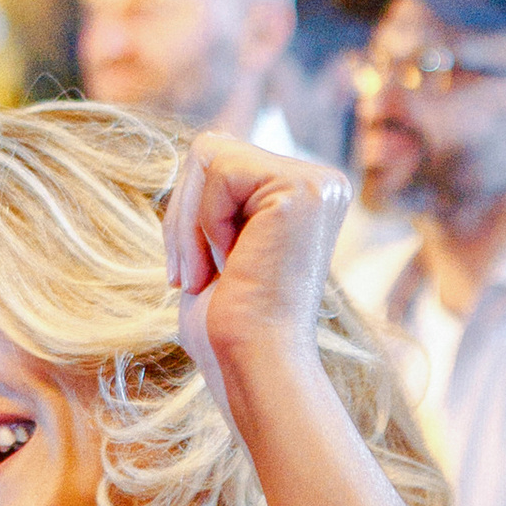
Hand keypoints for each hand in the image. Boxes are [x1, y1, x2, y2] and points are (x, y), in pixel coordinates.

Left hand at [164, 135, 348, 405]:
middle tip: (195, 274)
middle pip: (211, 148)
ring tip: (211, 271)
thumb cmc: (226, 322)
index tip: (198, 273)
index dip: (190, 214)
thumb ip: (223, 191)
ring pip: (210, 153)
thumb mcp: (219, 240)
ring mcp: (319, 182)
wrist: (250, 364)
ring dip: (191, 221)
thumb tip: (209, 141)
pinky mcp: (304, 189)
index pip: (218, 158)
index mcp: (305, 193)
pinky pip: (220, 171)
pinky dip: (206, 222)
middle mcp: (321, 181)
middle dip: (184, 213)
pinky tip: (232, 262)